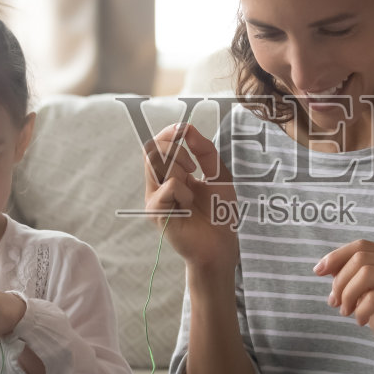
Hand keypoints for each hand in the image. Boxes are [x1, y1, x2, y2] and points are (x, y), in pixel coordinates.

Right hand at [142, 123, 238, 271]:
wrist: (221, 246)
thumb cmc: (219, 214)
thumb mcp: (219, 174)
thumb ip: (205, 150)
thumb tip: (187, 127)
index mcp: (170, 175)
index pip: (157, 145)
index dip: (168, 133)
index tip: (183, 129)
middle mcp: (158, 185)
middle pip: (152, 150)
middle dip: (177, 151)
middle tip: (195, 168)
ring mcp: (154, 199)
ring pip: (159, 165)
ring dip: (181, 170)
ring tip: (192, 192)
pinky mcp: (156, 212)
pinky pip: (169, 186)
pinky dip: (185, 193)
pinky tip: (188, 207)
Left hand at [317, 240, 373, 366]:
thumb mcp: (367, 294)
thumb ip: (352, 277)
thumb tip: (326, 266)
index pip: (362, 246)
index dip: (336, 256)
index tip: (318, 271)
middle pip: (361, 258)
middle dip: (340, 281)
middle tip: (335, 302)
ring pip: (366, 274)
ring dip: (348, 295)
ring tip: (346, 312)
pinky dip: (361, 310)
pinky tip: (361, 321)